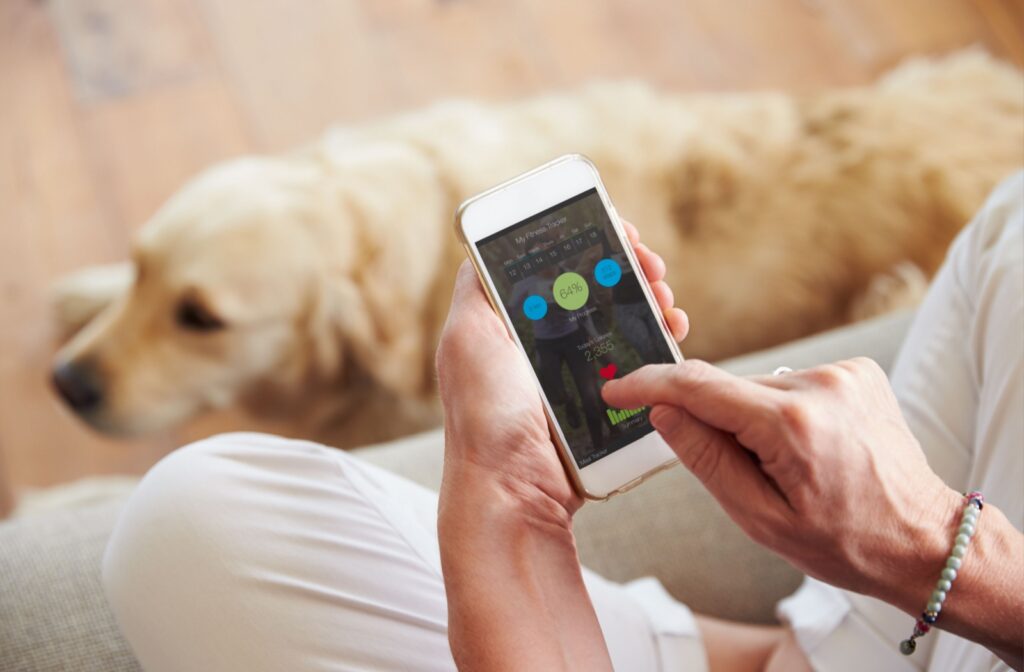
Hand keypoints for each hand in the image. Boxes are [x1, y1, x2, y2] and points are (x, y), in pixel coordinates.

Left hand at [436, 221, 687, 521]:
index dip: (588, 242)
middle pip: (596, 288)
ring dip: (649, 301)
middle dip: (629, 269)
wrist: (515, 491)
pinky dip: (658, 341)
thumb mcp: (468, 339)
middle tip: (653, 268)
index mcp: (511, 325)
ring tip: (666, 302)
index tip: (617, 232)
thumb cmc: (486, 415)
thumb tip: (485, 250)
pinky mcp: (605, 402)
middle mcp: (543, 344)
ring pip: (621, 321)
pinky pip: (636, 361)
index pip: (555, 266)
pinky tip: (671, 331)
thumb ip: (477, 291)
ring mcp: (576, 373)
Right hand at [602, 358, 961, 606]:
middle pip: (728, 387)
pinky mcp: (856, 371)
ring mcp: (843, 372)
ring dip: (751, 418)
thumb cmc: (843, 541)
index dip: (647, 385)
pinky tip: (809, 446)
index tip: (616, 388)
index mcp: (792, 425)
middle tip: (742, 473)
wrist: (923, 538)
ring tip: (789, 467)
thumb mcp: (760, 518)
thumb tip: (664, 413)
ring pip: (758, 386)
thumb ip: (706, 459)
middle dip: (714, 421)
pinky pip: (791, 383)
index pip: (697, 386)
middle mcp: (819, 384)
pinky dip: (782, 410)